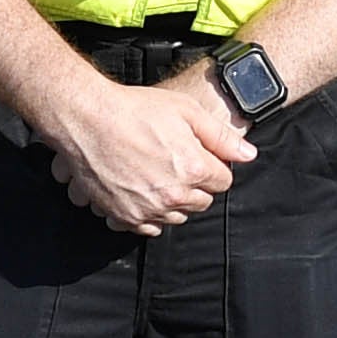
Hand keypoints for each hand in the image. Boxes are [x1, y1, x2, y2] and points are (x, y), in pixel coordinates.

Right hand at [44, 67, 250, 235]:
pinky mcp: (122, 216)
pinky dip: (146, 215)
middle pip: (200, 203)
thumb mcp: (186, 110)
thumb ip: (221, 136)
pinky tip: (139, 193)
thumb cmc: (135, 110)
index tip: (200, 155)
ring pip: (174, 218)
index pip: (223, 182)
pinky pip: (145, 228)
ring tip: (157, 176)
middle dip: (195, 186)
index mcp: (194, 169)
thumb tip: (249, 155)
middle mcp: (172, 196)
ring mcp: (146, 209)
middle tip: (176, 163)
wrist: (87, 119)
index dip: (213, 166)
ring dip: (172, 202)